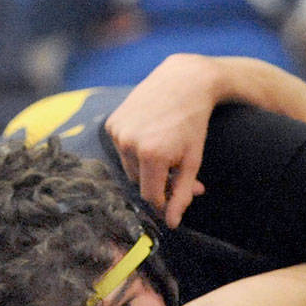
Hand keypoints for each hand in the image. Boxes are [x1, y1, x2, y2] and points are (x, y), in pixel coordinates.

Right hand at [105, 56, 210, 227]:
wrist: (184, 80)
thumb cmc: (193, 123)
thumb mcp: (192, 161)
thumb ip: (181, 194)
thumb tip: (171, 224)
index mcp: (152, 155)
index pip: (151, 196)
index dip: (164, 201)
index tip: (175, 198)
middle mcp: (129, 144)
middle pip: (139, 182)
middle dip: (157, 180)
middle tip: (176, 167)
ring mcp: (118, 131)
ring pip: (129, 167)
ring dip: (145, 165)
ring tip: (164, 147)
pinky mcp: (112, 123)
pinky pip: (121, 149)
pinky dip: (134, 148)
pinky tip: (150, 133)